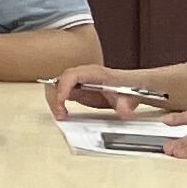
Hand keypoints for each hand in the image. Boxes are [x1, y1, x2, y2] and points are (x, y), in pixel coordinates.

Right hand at [47, 69, 165, 120]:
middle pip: (59, 80)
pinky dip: (57, 102)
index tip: (62, 101)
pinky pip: (60, 92)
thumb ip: (126, 107)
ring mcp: (78, 81)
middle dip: (55, 97)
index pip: (72, 75)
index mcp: (94, 72)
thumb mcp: (128, 99)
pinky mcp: (76, 88)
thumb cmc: (128, 88)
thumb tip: (126, 113)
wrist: (132, 85)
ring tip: (61, 115)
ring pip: (56, 86)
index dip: (64, 87)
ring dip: (54, 101)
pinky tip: (63, 112)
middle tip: (61, 114)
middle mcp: (83, 74)